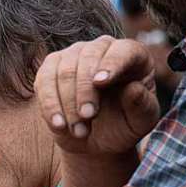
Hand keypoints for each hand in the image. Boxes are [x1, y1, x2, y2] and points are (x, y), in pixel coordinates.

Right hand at [35, 36, 159, 155]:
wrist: (97, 138)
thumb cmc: (124, 125)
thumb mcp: (141, 121)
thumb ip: (142, 105)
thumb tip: (133, 89)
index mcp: (132, 55)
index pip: (123, 51)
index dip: (112, 64)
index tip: (101, 82)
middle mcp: (102, 48)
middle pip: (88, 59)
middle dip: (85, 90)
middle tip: (88, 117)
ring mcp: (73, 55)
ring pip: (64, 71)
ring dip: (68, 104)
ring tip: (78, 131)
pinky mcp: (50, 69)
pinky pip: (44, 82)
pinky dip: (50, 105)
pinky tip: (58, 125)